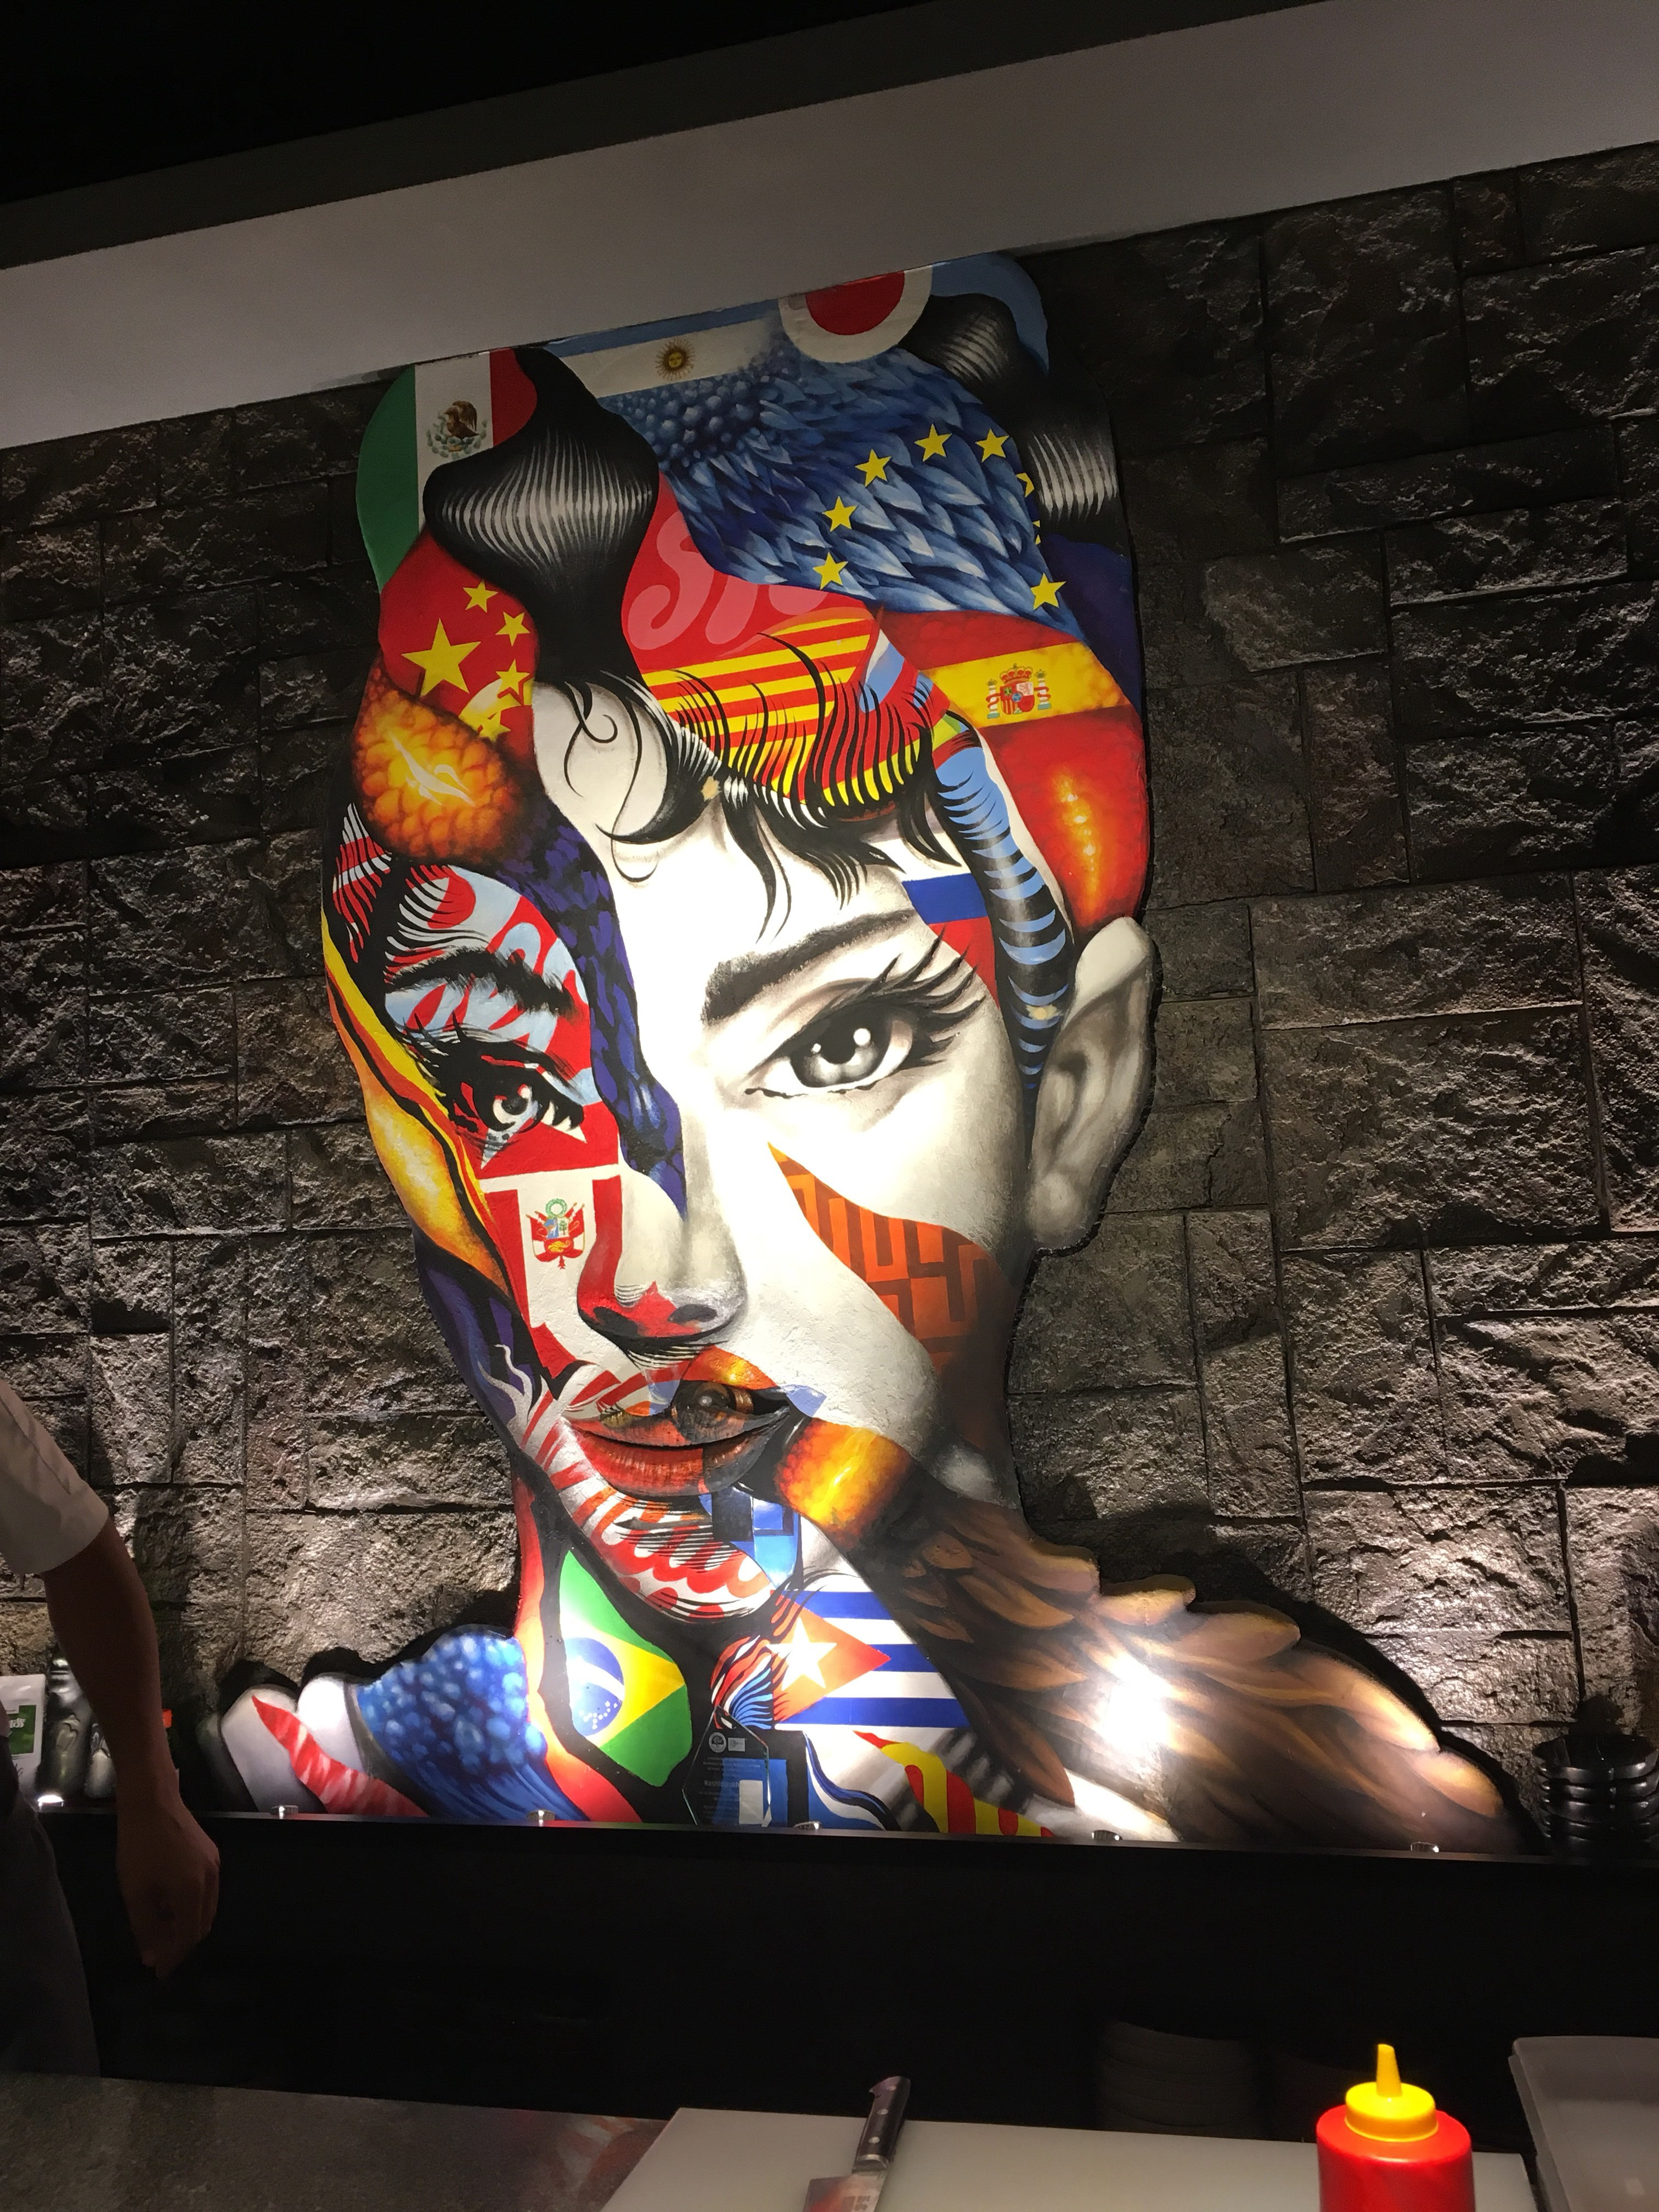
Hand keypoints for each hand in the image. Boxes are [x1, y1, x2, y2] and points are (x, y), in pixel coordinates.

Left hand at [115, 1784, 220, 1976]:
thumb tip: (152, 1956)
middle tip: (158, 1954)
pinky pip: (207, 1892)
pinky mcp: (211, 1854)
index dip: (173, 1957)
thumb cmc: (139, 1847)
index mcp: (192, 1892)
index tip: (157, 1972)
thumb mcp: (135, 1892)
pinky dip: (191, 1907)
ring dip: (187, 1925)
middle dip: (181, 1944)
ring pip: (206, 1909)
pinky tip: (171, 1905)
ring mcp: (214, 1865)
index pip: (187, 1937)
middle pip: (202, 1925)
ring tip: (162, 1931)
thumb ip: (145, 1927)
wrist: (152, 1801)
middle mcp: (211, 1881)